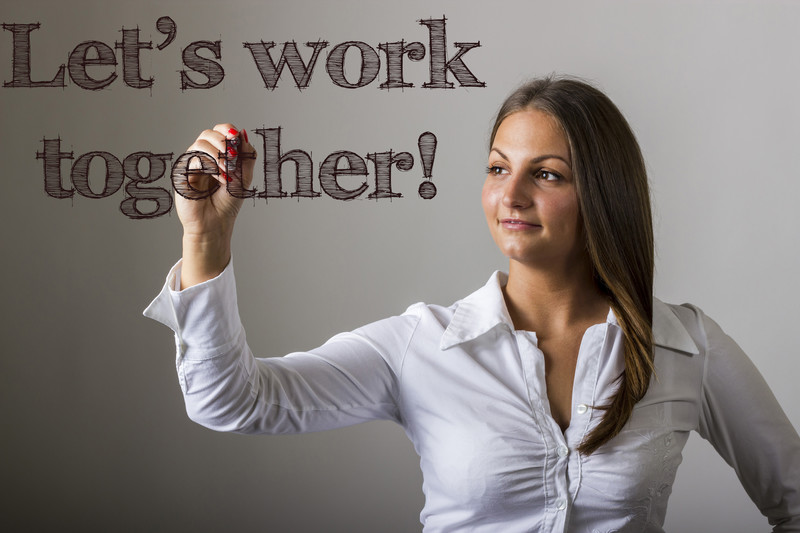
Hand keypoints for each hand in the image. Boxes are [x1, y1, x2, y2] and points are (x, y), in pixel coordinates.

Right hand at [177, 123, 256, 287]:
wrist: (214, 224)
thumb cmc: (228, 203)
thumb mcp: (244, 177)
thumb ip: (247, 156)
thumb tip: (243, 134)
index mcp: (217, 154)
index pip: (220, 132)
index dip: (227, 130)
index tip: (236, 137)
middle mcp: (202, 156)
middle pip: (208, 134)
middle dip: (223, 142)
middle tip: (233, 156)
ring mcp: (191, 164)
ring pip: (201, 144)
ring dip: (218, 155)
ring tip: (228, 172)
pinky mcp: (182, 173)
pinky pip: (194, 159)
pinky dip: (211, 166)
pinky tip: (221, 179)